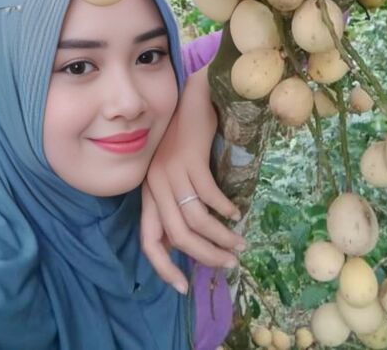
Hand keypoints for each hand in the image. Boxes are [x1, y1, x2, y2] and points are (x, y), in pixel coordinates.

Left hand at [140, 66, 245, 293]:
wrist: (190, 98)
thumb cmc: (184, 138)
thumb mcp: (173, 174)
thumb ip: (173, 204)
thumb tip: (181, 244)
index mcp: (148, 193)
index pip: (149, 241)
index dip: (164, 268)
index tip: (184, 287)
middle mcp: (154, 185)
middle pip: (178, 236)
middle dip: (205, 256)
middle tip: (228, 262)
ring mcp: (170, 171)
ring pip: (196, 220)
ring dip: (220, 237)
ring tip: (238, 243)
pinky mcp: (188, 158)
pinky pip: (209, 195)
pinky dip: (225, 209)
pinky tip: (236, 212)